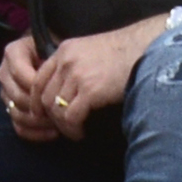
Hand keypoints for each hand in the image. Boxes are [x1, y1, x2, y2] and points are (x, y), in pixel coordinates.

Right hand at [0, 31, 55, 133]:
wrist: (52, 53)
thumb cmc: (57, 49)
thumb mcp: (55, 47)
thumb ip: (54, 60)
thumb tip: (58, 84)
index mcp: (13, 53)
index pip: (21, 74)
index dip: (39, 88)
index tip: (58, 93)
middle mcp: (5, 73)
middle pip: (18, 96)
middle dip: (41, 107)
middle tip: (62, 111)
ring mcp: (6, 93)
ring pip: (17, 113)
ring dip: (39, 122)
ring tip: (60, 123)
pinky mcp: (10, 109)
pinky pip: (18, 126)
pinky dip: (35, 133)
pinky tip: (53, 133)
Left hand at [29, 18, 160, 128]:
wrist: (145, 49)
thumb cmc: (123, 53)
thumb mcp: (90, 51)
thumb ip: (74, 64)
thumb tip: (65, 89)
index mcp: (64, 51)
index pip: (38, 79)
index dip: (36, 101)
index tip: (41, 114)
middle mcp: (66, 62)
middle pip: (44, 97)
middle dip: (50, 117)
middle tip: (62, 127)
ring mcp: (77, 75)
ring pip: (56, 109)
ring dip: (63, 126)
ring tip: (74, 131)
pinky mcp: (90, 90)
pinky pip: (71, 117)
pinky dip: (73, 129)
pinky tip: (81, 132)